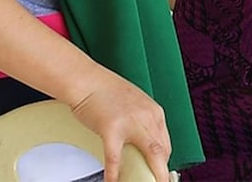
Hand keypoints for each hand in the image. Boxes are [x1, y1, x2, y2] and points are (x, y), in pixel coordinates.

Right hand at [69, 67, 172, 181]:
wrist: (86, 79)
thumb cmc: (105, 91)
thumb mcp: (134, 104)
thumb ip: (142, 123)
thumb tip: (143, 144)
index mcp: (154, 111)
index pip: (166, 143)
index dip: (164, 161)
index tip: (160, 170)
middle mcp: (147, 116)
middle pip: (162, 151)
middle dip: (163, 171)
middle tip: (161, 181)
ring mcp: (131, 122)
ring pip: (150, 154)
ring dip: (151, 174)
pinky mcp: (112, 128)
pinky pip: (115, 157)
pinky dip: (115, 173)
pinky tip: (113, 181)